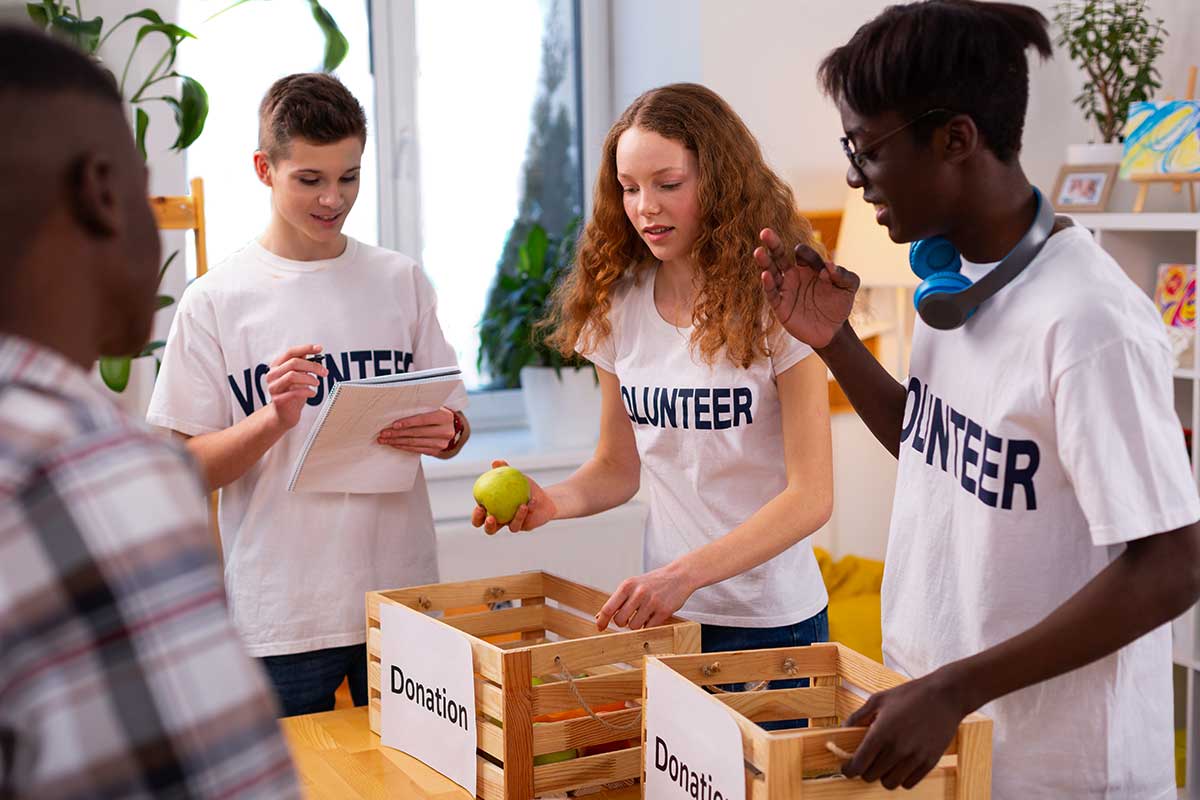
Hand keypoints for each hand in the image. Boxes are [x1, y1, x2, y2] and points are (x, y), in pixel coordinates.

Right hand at [266, 344, 326, 430]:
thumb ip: (302, 363)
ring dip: (309, 378)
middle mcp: (272, 375)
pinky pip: (294, 392)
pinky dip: (307, 391)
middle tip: (324, 372)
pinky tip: (312, 393)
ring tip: (317, 383)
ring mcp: (274, 387)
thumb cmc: (291, 393)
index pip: (290, 352)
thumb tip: (313, 350)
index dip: (306, 348)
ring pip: (292, 376)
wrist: (283, 414)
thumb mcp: (297, 375)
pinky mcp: (278, 400)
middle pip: (293, 363)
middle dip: (312, 366)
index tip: (319, 348)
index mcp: (277, 366)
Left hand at [377, 407, 454, 454]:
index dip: (408, 422)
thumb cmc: (437, 414)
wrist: (450, 427)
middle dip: (397, 433)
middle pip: (417, 432)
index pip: (423, 420)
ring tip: (385, 440)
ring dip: (397, 441)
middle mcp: (446, 431)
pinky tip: (395, 444)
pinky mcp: (436, 451)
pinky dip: (404, 447)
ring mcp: (442, 443)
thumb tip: (398, 411)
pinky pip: (417, 450)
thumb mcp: (433, 407)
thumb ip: (421, 408)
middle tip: (384, 433)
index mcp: (445, 416)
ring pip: (415, 442)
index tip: (394, 425)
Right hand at [470, 459, 556, 533]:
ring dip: (516, 518)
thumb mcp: (513, 477)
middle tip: (491, 517)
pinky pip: (527, 520)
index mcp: (493, 511)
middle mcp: (502, 521)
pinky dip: (529, 510)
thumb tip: (495, 462)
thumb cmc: (522, 487)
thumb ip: (503, 470)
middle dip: (488, 525)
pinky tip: (532, 502)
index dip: (477, 516)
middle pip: (490, 529)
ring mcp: (514, 525)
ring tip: (521, 506)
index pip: (480, 517)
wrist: (541, 498)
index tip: (480, 507)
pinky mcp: (527, 526)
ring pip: (512, 528)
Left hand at [596, 563, 693, 631]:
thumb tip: (600, 616)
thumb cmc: (653, 582)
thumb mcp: (633, 585)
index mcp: (627, 585)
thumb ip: (618, 600)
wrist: (678, 576)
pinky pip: (648, 627)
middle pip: (619, 620)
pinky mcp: (663, 611)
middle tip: (628, 617)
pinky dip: (648, 625)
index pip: (608, 608)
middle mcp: (638, 593)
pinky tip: (652, 616)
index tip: (600, 627)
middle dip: (622, 622)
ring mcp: (651, 602)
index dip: (602, 620)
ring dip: (636, 624)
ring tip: (643, 615)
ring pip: (633, 626)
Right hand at [755, 228, 859, 348]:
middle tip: (765, 232)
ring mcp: (785, 290)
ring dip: (765, 262)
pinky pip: (772, 293)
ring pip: (771, 272)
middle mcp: (793, 275)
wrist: (833, 330)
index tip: (825, 270)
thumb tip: (829, 266)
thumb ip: (844, 275)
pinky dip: (768, 284)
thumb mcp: (849, 287)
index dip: (808, 255)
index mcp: (808, 267)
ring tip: (759, 252)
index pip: (802, 253)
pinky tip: (765, 275)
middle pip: (779, 256)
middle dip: (773, 244)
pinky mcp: (780, 306)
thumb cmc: (840, 304)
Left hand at [839, 669, 968, 789]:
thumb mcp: (878, 699)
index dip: (849, 770)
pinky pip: (909, 783)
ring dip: (883, 776)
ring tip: (885, 763)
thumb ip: (858, 716)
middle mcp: (897, 749)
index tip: (847, 768)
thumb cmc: (910, 694)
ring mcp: (915, 758)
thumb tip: (842, 731)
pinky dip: (901, 778)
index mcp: (881, 733)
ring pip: (890, 783)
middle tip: (867, 760)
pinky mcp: (930, 762)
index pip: (858, 765)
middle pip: (871, 777)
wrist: (945, 695)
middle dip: (865, 770)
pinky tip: (900, 765)